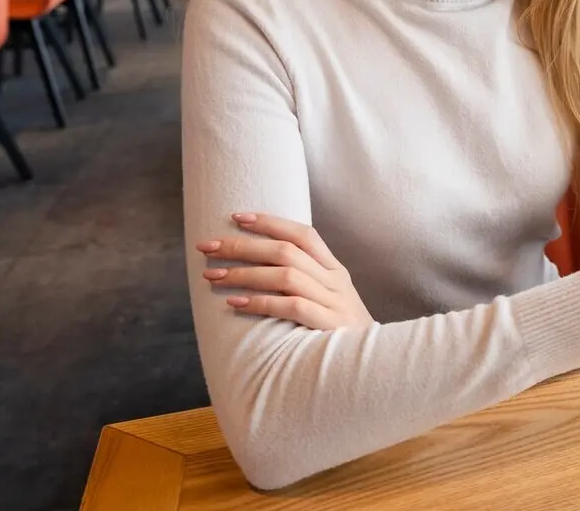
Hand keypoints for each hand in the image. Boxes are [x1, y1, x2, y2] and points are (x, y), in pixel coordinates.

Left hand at [195, 212, 373, 330]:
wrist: (371, 364)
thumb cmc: (340, 332)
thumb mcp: (330, 299)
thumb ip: (305, 281)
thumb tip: (258, 267)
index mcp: (335, 269)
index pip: (304, 234)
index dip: (271, 222)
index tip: (237, 217)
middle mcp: (335, 281)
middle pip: (286, 251)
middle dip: (243, 246)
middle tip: (208, 247)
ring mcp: (333, 302)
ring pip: (286, 276)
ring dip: (244, 273)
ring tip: (213, 275)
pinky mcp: (328, 325)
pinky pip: (291, 307)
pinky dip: (261, 303)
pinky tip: (235, 303)